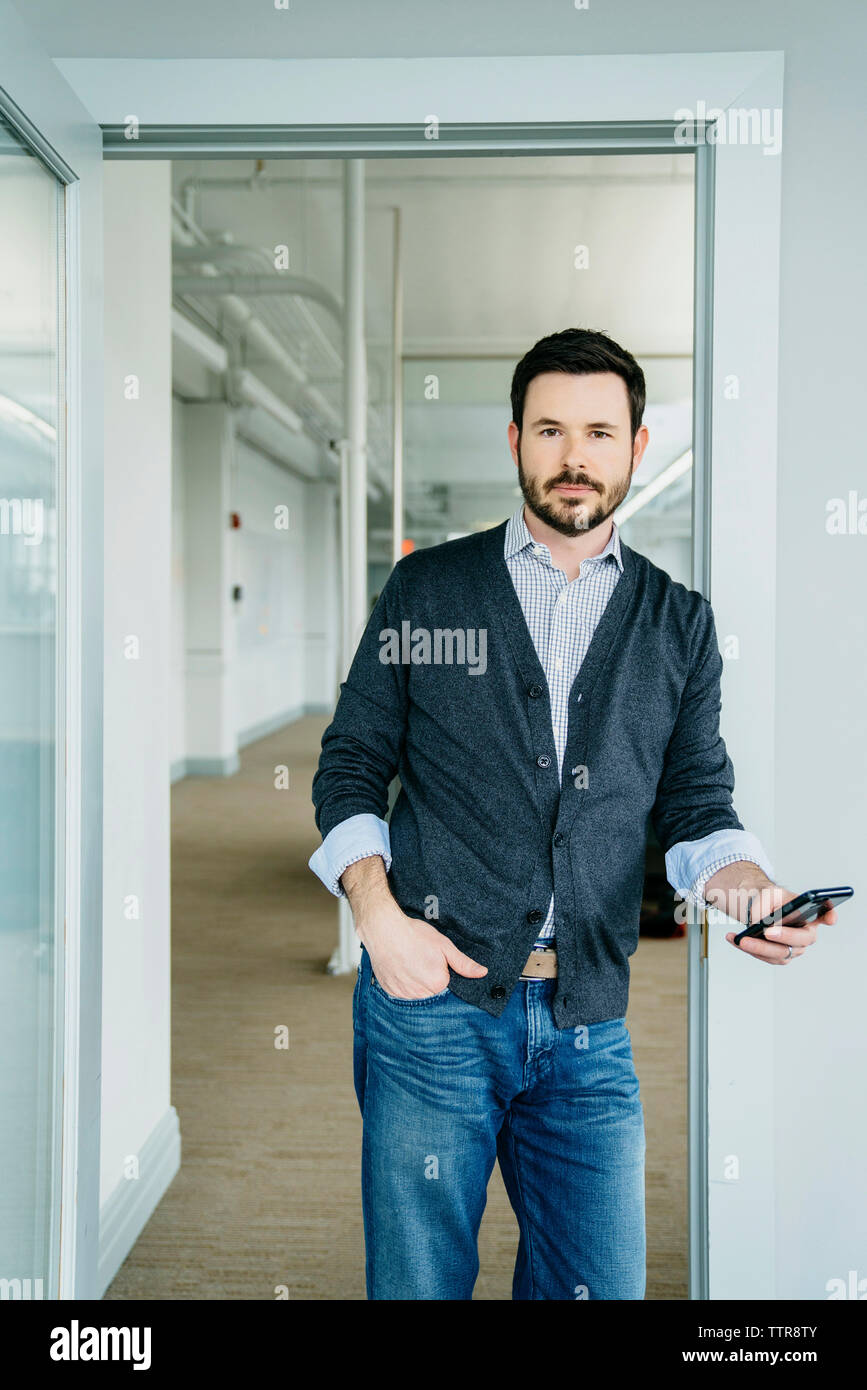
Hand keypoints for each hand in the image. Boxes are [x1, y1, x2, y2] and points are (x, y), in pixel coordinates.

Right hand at [357, 905, 487, 998]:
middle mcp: (421, 994)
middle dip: (430, 979)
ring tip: (410, 963)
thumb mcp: (444, 946)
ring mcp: (403, 994)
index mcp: (437, 984)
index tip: (434, 962)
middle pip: (432, 992)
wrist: (384, 930)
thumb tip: (482, 973)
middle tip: (421, 960)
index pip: (447, 985)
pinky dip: (403, 983)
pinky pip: (402, 993)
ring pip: (417, 993)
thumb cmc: (414, 935)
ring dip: (416, 983)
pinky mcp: (390, 991)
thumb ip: (463, 963)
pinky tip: (401, 968)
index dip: (442, 972)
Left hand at [723, 883, 836, 964]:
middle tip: (768, 932)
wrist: (759, 909)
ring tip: (741, 940)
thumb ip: (766, 903)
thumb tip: (760, 920)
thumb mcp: (768, 893)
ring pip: (780, 953)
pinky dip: (747, 948)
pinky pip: (764, 957)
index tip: (830, 918)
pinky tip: (734, 939)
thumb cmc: (770, 900)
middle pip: (801, 940)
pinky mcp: (779, 957)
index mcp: (810, 915)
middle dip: (784, 937)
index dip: (830, 916)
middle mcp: (805, 935)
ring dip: (758, 947)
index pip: (825, 915)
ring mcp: (793, 949)